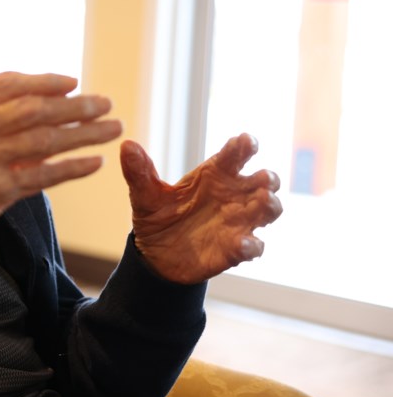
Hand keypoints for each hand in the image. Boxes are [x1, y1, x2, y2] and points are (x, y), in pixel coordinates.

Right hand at [0, 68, 122, 252]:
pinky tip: (94, 161)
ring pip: (44, 142)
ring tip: (112, 127)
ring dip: (84, 134)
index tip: (74, 83)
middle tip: (105, 102)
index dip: (45, 82)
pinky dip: (72, 168)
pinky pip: (42, 176)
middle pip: (32, 110)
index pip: (8, 84)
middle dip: (76, 106)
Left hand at [120, 133, 281, 283]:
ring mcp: (237, 222)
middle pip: (263, 181)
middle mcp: (232, 195)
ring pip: (268, 210)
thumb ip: (139, 172)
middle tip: (262, 179)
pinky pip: (253, 246)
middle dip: (267, 178)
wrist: (155, 255)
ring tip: (263, 201)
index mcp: (213, 175)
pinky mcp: (235, 248)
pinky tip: (244, 244)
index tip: (247, 141)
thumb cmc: (157, 216)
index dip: (245, 146)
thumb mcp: (145, 194)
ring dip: (270, 205)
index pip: (235, 155)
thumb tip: (126, 145)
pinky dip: (252, 245)